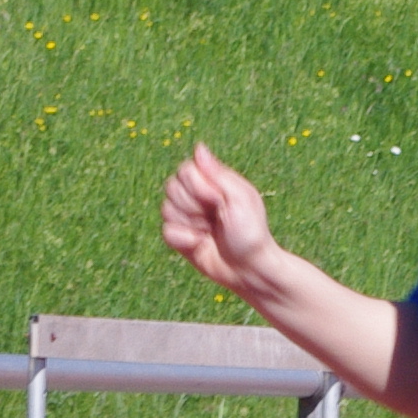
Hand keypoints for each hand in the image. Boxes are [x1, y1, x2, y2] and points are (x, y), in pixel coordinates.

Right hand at [160, 143, 277, 297]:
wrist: (249, 270)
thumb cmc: (251, 233)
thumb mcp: (241, 198)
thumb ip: (218, 173)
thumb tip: (198, 147)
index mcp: (214, 183)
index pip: (186, 170)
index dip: (197, 185)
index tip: (217, 199)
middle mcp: (198, 197)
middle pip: (172, 187)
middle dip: (193, 206)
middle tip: (215, 219)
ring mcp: (188, 217)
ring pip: (166, 209)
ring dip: (190, 223)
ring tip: (209, 233)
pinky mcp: (181, 237)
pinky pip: (166, 231)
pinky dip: (183, 239)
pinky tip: (200, 244)